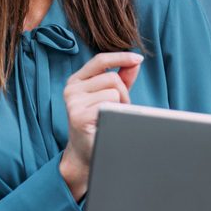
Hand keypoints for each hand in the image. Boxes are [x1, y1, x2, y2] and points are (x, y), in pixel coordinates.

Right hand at [59, 51, 142, 198]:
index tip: (138, 58)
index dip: (120, 57)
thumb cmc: (98, 122)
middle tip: (118, 109)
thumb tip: (135, 61)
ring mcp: (73, 102)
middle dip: (123, 93)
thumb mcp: (110, 96)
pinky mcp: (78, 116)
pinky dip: (115, 113)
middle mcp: (71, 89)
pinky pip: (109, 105)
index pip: (100, 60)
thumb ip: (122, 78)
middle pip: (112, 78)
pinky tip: (106, 122)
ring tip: (111, 117)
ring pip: (113, 91)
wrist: (85, 153)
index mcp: (77, 80)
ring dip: (120, 104)